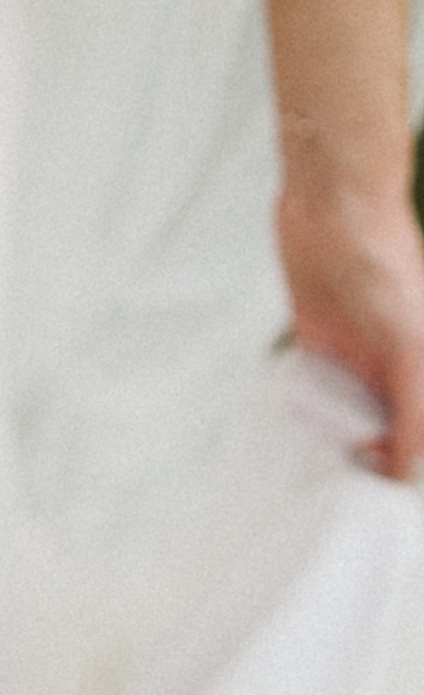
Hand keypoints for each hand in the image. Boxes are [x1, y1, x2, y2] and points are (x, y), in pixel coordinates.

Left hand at [276, 179, 423, 478]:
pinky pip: (312, 387)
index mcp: (423, 369)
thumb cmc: (385, 261)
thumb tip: (407, 467)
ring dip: (332, 439)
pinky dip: (302, 409)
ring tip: (305, 472)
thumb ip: (414, 404)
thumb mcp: (408, 341)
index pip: (420, 437)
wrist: (335, 205)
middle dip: (366, 459)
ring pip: (348, 412)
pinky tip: (284, 432)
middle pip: (386, 429)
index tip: (368, 489)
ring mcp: (357, 353)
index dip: (401, 466)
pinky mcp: (318, 338)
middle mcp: (396, 366)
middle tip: (331, 490)